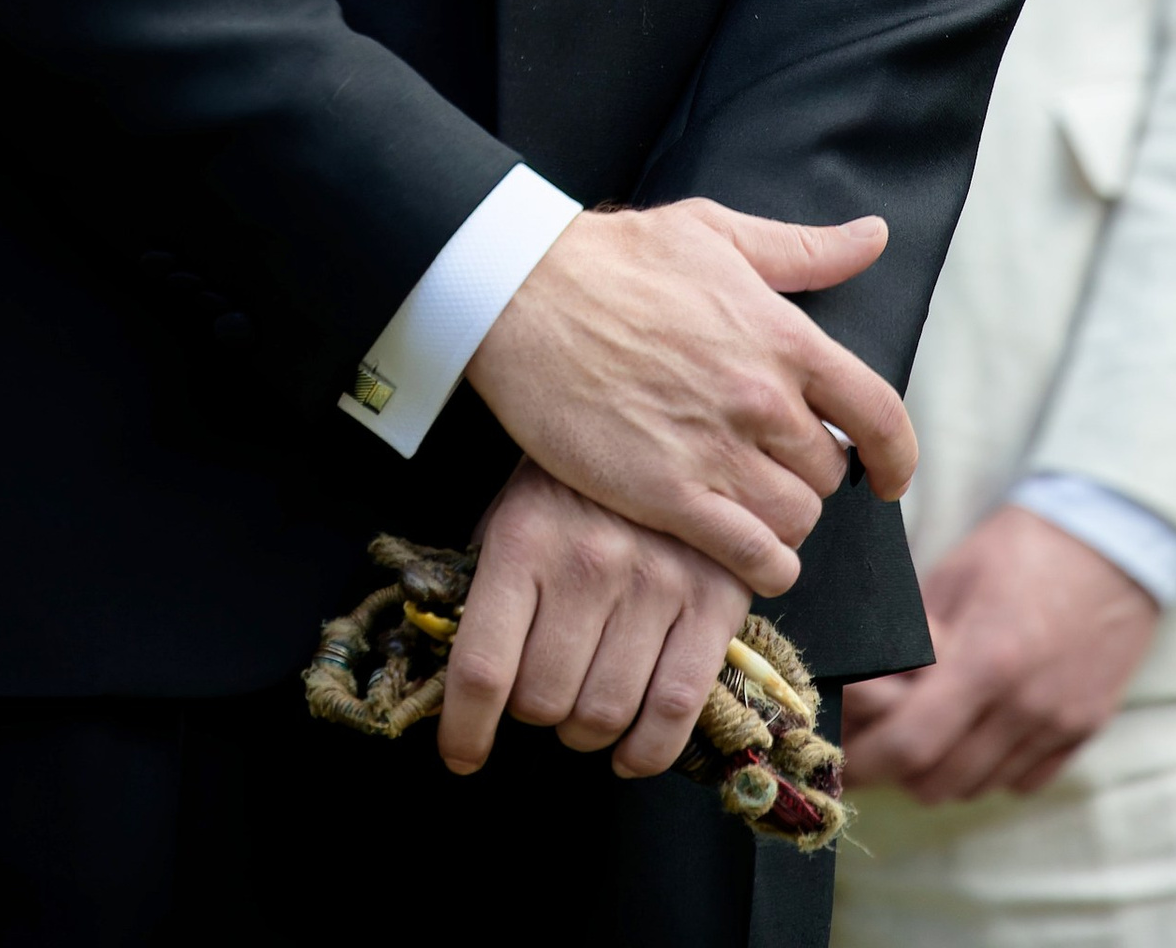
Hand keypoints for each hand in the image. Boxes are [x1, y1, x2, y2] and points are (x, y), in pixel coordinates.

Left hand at [438, 461, 751, 781]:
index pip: (482, 667)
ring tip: (584, 708)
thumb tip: (465, 680)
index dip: (465, 729)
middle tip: (542, 694)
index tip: (462, 755)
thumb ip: (490, 587)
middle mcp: (588, 561)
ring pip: (603, 714)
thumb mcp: (514, 510)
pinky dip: (646, 751)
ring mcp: (655, 583)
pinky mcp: (713, 601)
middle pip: (542, 700)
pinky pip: (674, 710)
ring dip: (585, 732)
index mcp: (524, 537)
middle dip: (534, 713)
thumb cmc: (576, 481)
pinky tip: (628, 750)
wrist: (673, 421)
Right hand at [466, 200, 912, 599]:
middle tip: (775, 468)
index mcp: (781, 334)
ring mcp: (716, 450)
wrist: (524, 292)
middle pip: (829, 473)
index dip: (896, 455)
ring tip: (754, 508)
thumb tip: (874, 237)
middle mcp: (761, 398)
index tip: (890, 474)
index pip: (877, 412)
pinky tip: (746, 555)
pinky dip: (762, 566)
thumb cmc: (615, 256)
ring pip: (796, 518)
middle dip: (810, 474)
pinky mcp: (668, 495)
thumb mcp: (714, 232)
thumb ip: (802, 248)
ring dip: (783, 519)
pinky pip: (751, 556)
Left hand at [838, 503, 1164, 800]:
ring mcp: (1060, 725)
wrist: (1114, 540)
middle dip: (895, 771)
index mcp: (988, 658)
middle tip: (871, 745)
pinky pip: (1022, 781)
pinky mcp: (1084, 731)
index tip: (837, 755)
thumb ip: (913, 641)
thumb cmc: (1023, 547)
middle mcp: (1026, 706)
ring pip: (979, 787)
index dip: (865, 759)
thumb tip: (864, 687)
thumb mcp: (953, 578)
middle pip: (941, 781)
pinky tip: (973, 732)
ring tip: (920, 736)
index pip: (912, 743)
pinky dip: (988, 769)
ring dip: (941, 772)